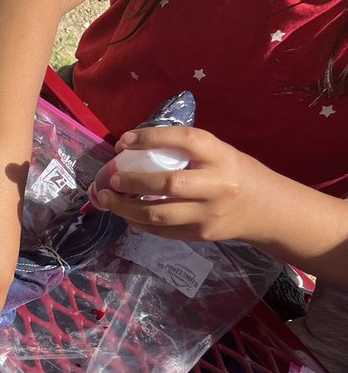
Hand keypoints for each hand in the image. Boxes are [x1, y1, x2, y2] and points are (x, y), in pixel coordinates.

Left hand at [90, 126, 274, 242]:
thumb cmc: (235, 174)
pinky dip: (138, 221)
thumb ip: (186, 151)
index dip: (152, 138)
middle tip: (111, 178)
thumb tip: (134, 147)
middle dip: (133, 181)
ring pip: (159, 214)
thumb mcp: (220, 153)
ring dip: (125, 207)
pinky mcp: (200, 235)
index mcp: (222, 156)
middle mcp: (217, 186)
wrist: (266, 210)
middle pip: (168, 184)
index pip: (185, 141)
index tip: (124, 141)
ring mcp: (208, 214)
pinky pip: (161, 230)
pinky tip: (125, 213)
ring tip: (106, 199)